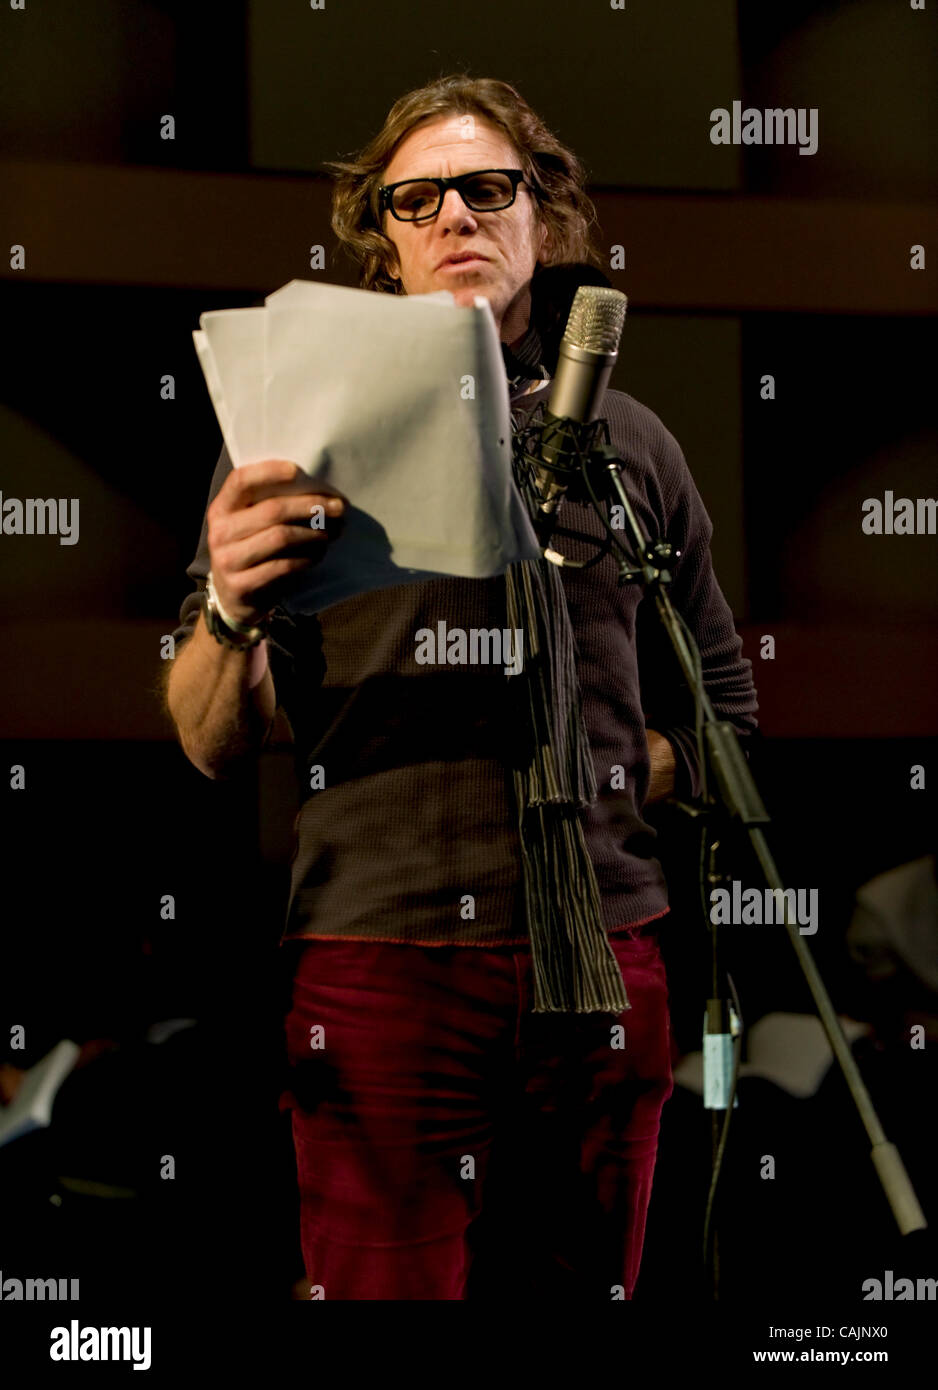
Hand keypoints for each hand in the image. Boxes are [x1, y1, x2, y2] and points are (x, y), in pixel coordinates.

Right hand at [206, 459, 345, 626]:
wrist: (233, 598)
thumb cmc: (250, 550)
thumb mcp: (248, 524)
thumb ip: (268, 504)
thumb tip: (317, 489)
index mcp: (222, 509)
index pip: (241, 481)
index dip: (270, 472)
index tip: (299, 471)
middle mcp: (221, 532)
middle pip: (272, 511)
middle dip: (311, 506)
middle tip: (338, 507)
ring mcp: (228, 560)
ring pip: (281, 538)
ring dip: (313, 534)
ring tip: (331, 532)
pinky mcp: (243, 585)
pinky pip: (284, 566)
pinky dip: (307, 558)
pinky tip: (319, 553)